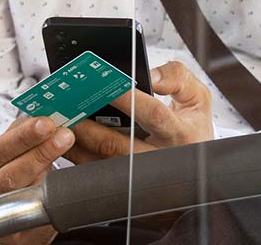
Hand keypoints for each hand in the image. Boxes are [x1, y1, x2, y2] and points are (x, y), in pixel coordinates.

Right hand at [0, 116, 74, 244]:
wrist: (2, 202)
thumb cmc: (2, 168)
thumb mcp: (2, 147)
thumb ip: (19, 131)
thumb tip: (44, 116)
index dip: (20, 138)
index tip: (45, 123)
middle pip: (7, 177)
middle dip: (39, 153)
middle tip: (62, 135)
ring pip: (24, 195)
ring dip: (48, 171)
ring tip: (65, 150)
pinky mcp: (17, 237)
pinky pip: (39, 215)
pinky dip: (52, 195)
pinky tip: (63, 179)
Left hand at [66, 61, 213, 163]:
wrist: (199, 168)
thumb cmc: (193, 129)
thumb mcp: (197, 97)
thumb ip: (177, 77)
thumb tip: (152, 74)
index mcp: (180, 134)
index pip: (154, 114)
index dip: (129, 99)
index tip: (107, 84)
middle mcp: (160, 158)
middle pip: (119, 144)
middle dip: (90, 126)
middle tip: (68, 108)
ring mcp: (142, 176)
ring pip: (104, 164)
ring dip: (78, 145)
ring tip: (61, 125)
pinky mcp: (128, 187)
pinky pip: (98, 176)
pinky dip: (79, 161)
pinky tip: (66, 145)